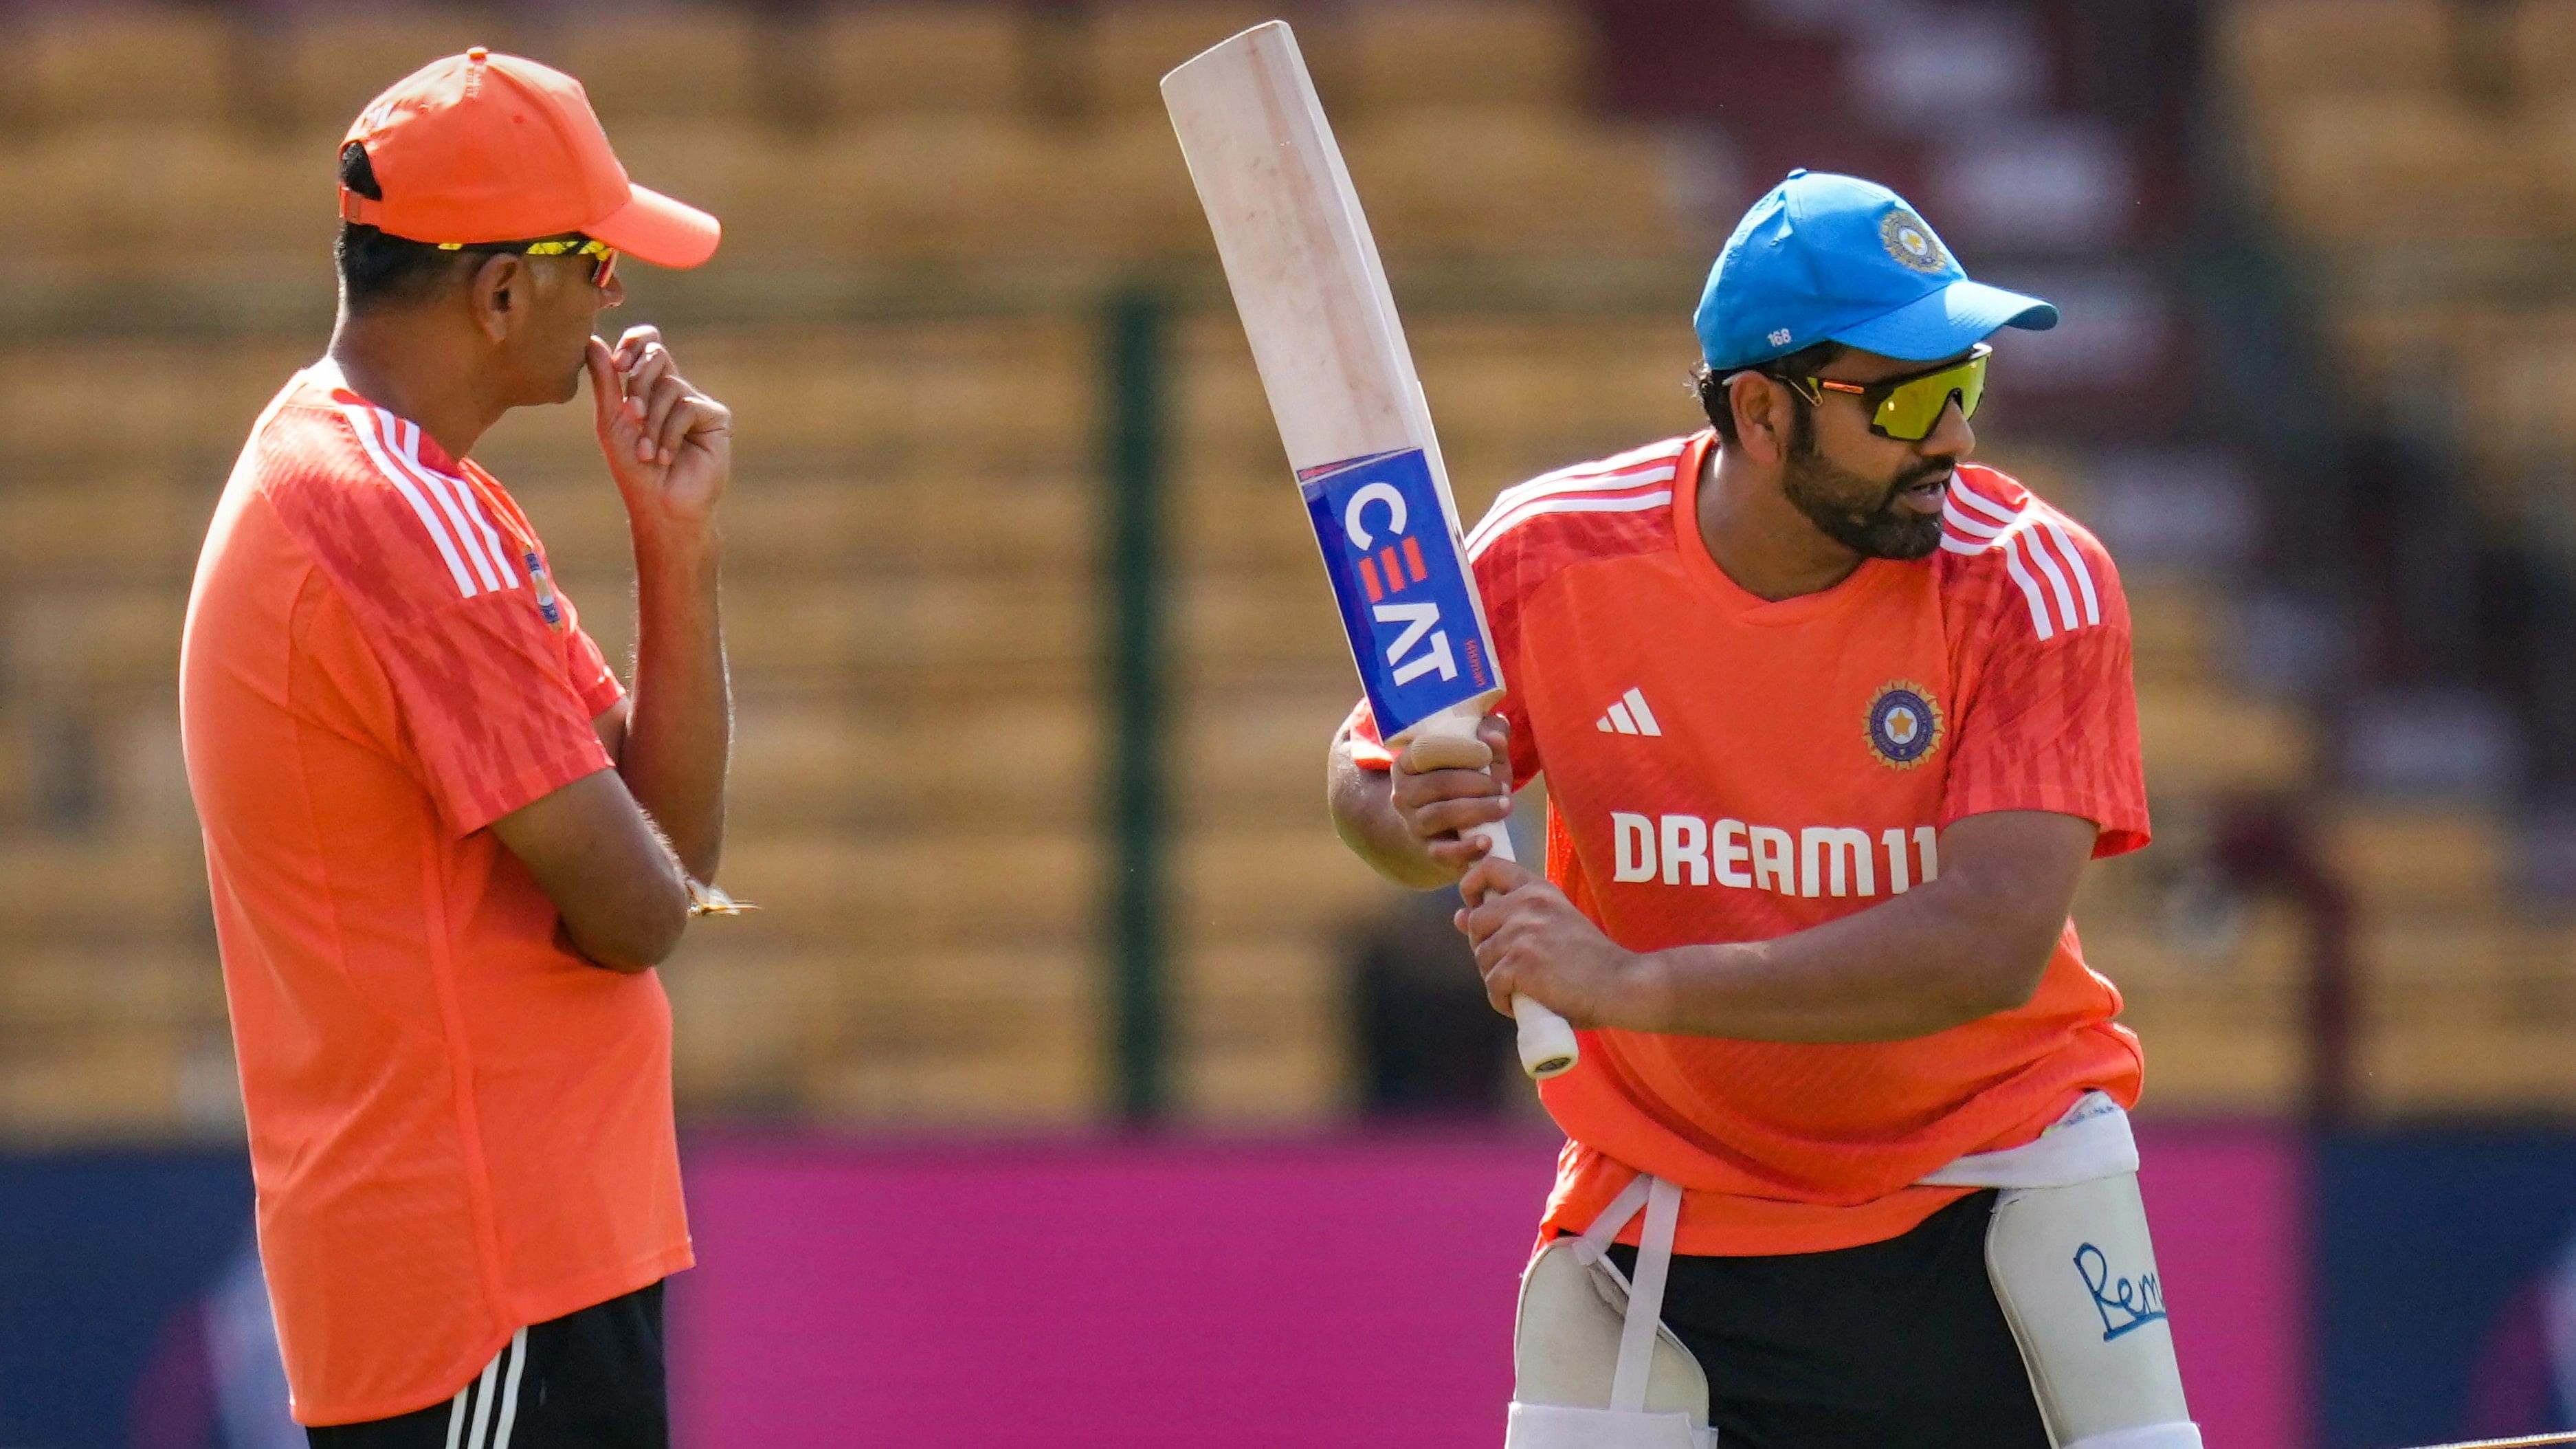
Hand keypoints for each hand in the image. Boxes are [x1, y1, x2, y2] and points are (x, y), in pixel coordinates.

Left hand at [587, 325, 729, 535]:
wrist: (661, 505)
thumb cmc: (633, 469)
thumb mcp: (612, 420)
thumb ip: (605, 381)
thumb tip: (591, 339)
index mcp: (650, 386)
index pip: (647, 344)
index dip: (634, 342)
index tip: (618, 364)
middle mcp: (675, 389)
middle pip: (657, 357)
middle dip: (638, 385)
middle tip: (632, 416)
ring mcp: (697, 402)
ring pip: (669, 386)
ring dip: (652, 422)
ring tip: (648, 453)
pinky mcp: (716, 418)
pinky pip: (687, 407)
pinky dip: (670, 433)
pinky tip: (666, 457)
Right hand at [1388, 713, 1512, 875]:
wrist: (1440, 825)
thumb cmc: (1463, 781)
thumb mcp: (1477, 756)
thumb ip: (1489, 737)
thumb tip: (1494, 736)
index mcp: (1408, 763)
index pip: (1425, 751)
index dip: (1457, 750)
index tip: (1486, 753)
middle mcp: (1403, 793)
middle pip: (1436, 785)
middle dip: (1475, 784)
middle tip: (1503, 787)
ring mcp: (1414, 823)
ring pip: (1439, 815)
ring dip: (1477, 810)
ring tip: (1505, 806)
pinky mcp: (1429, 850)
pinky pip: (1442, 852)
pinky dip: (1465, 848)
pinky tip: (1487, 841)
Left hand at [1457, 854, 1657, 1029]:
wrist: (1622, 984)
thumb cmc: (1589, 960)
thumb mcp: (1551, 925)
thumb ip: (1509, 916)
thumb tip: (1460, 916)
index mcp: (1539, 890)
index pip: (1488, 868)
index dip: (1471, 886)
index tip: (1474, 908)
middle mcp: (1529, 904)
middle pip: (1475, 922)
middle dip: (1485, 949)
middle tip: (1513, 967)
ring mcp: (1524, 932)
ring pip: (1482, 957)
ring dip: (1496, 978)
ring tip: (1524, 987)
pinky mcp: (1522, 963)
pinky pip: (1493, 984)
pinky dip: (1503, 1000)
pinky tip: (1523, 1002)